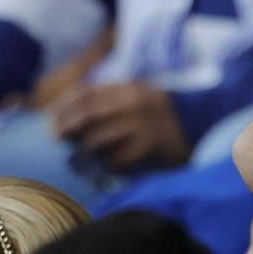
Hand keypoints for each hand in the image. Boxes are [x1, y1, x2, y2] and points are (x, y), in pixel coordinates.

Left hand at [53, 81, 190, 171]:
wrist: (202, 123)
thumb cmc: (160, 113)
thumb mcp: (137, 97)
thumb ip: (108, 101)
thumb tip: (67, 115)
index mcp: (128, 88)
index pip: (84, 93)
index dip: (63, 106)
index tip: (50, 118)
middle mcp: (133, 103)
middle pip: (86, 114)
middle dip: (66, 126)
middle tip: (57, 138)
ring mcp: (142, 125)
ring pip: (97, 139)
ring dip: (86, 149)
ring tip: (87, 153)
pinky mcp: (150, 146)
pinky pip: (117, 159)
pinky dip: (107, 164)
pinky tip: (109, 165)